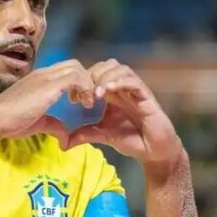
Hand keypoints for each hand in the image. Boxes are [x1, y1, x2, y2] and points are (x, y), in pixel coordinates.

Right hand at [0, 59, 95, 143]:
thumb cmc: (11, 122)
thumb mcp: (39, 123)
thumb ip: (54, 126)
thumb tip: (66, 140)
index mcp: (40, 79)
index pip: (65, 70)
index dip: (77, 83)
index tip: (77, 101)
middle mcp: (44, 73)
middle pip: (73, 65)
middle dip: (85, 81)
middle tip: (84, 101)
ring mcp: (45, 77)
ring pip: (76, 67)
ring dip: (86, 84)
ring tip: (85, 103)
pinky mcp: (48, 84)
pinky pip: (75, 76)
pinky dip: (84, 87)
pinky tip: (81, 104)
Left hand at [66, 60, 182, 167]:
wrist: (154, 151)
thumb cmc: (132, 139)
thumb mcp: (102, 135)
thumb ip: (85, 134)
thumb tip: (63, 143)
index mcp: (112, 93)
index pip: (96, 73)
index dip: (82, 81)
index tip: (73, 99)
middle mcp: (123, 87)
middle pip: (107, 65)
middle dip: (92, 75)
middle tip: (85, 94)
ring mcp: (135, 90)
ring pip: (120, 68)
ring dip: (105, 77)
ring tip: (97, 94)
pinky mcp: (146, 96)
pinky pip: (133, 81)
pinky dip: (119, 82)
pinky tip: (108, 92)